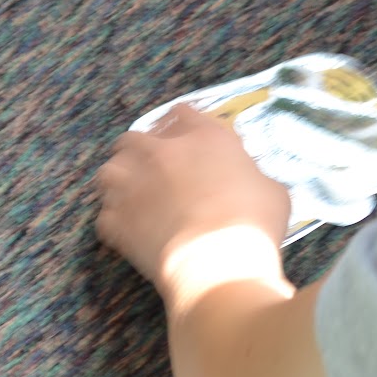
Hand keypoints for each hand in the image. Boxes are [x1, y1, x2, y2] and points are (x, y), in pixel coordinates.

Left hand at [95, 104, 291, 300]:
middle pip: (133, 138)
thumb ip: (252, 177)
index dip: (182, 124)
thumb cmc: (253, 222)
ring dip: (118, 182)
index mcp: (202, 138)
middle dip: (138, 151)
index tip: (184, 136)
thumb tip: (249, 183)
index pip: (183, 113)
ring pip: (108, 172)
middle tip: (151, 170)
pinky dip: (114, 224)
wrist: (218, 262)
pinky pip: (105, 217)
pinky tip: (128, 234)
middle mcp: (159, 153)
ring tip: (131, 198)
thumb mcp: (271, 191)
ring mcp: (130, 185)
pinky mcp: (115, 220)